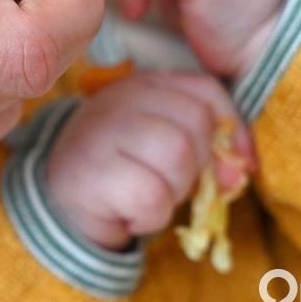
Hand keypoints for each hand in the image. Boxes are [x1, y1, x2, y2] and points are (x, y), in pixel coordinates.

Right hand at [46, 72, 254, 249]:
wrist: (60, 202)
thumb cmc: (124, 173)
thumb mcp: (166, 149)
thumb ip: (208, 151)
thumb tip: (241, 172)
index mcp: (144, 85)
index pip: (205, 90)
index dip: (232, 129)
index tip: (237, 165)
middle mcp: (120, 97)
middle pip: (194, 124)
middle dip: (196, 167)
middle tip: (168, 184)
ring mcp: (101, 130)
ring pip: (176, 157)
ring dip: (173, 192)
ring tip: (148, 196)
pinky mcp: (90, 171)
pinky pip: (151, 196)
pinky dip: (151, 216)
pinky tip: (130, 212)